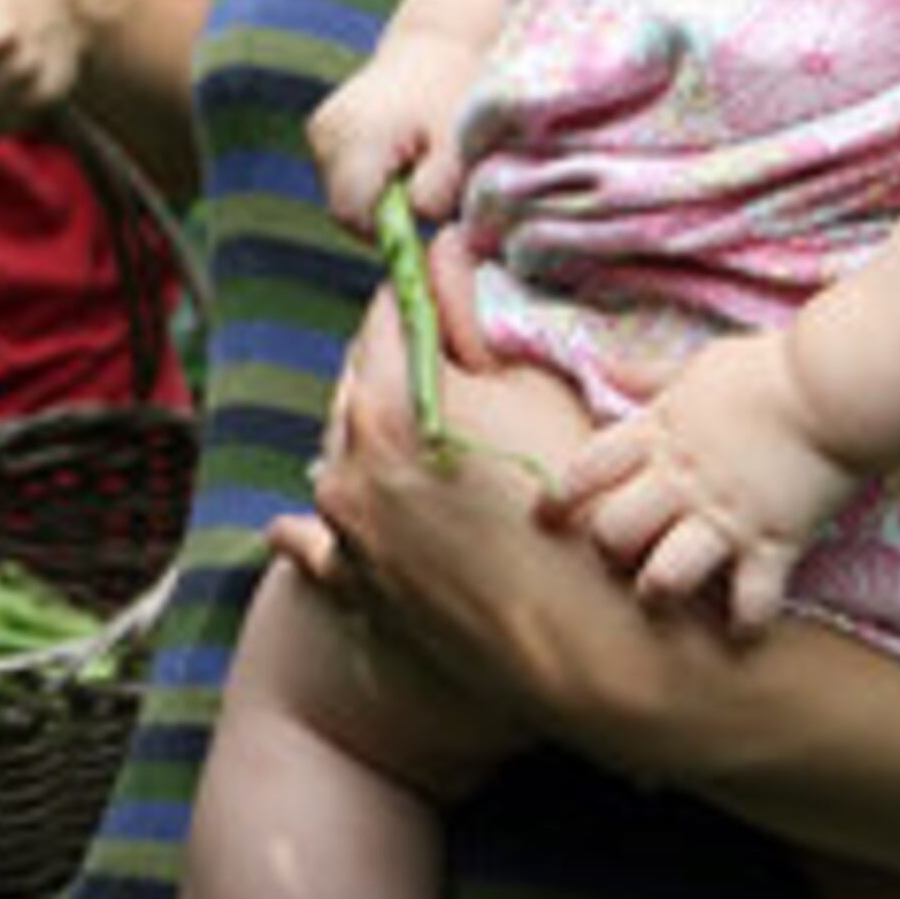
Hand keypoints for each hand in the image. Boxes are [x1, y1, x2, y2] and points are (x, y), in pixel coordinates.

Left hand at [297, 262, 731, 779]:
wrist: (599, 653)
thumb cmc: (586, 512)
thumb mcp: (538, 395)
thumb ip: (473, 316)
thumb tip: (442, 245)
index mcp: (390, 405)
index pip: (387, 315)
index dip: (419, 295)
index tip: (439, 285)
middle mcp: (348, 463)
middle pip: (359, 385)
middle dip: (397, 371)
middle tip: (446, 366)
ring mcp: (346, 531)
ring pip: (342, 455)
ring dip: (370, 440)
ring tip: (422, 440)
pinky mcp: (354, 587)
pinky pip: (320, 537)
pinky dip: (322, 521)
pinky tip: (300, 520)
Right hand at [305, 33, 473, 230]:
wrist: (435, 48)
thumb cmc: (453, 96)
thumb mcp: (458, 147)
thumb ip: (438, 191)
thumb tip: (415, 220)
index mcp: (357, 135)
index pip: (350, 215)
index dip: (386, 230)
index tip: (422, 217)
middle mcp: (326, 132)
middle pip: (343, 208)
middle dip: (383, 212)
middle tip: (423, 183)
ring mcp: (318, 130)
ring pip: (341, 194)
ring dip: (376, 194)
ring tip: (412, 162)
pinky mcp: (320, 130)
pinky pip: (339, 175)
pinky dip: (367, 176)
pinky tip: (395, 152)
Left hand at [547, 330, 867, 639]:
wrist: (835, 386)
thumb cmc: (768, 370)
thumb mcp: (698, 366)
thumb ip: (648, 375)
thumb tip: (604, 368)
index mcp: (659, 433)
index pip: (589, 467)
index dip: (560, 495)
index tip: (544, 516)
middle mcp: (683, 479)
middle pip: (615, 531)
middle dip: (609, 549)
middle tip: (619, 555)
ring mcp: (726, 514)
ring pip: (667, 574)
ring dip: (660, 590)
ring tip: (663, 594)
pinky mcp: (775, 540)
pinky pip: (753, 598)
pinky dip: (746, 620)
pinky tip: (741, 631)